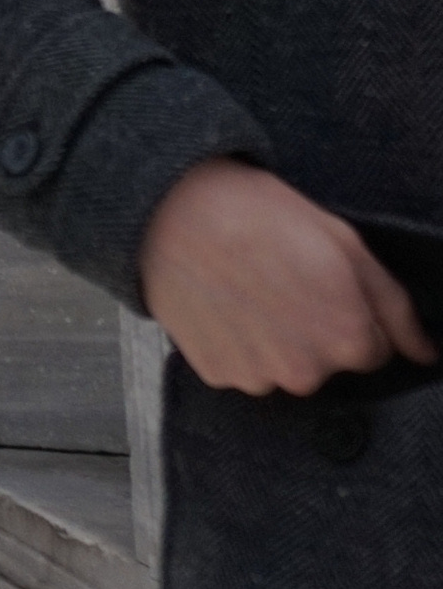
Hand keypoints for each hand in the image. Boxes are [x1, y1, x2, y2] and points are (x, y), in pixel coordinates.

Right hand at [140, 158, 436, 393]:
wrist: (170, 209)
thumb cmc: (261, 214)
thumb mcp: (343, 241)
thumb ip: (395, 305)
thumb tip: (427, 353)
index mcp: (348, 338)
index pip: (372, 349)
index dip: (349, 311)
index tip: (319, 281)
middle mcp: (307, 372)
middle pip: (327, 363)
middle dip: (314, 329)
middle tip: (281, 279)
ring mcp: (259, 378)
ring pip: (284, 368)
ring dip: (275, 339)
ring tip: (247, 287)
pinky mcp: (218, 376)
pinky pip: (244, 369)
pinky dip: (239, 344)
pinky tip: (224, 303)